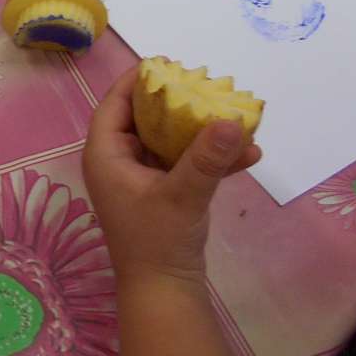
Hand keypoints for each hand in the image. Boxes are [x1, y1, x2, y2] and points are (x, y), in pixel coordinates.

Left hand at [83, 67, 261, 285]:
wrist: (165, 292)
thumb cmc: (157, 240)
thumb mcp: (183, 195)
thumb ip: (206, 158)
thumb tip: (230, 120)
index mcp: (105, 156)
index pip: (113, 106)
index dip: (134, 82)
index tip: (162, 63)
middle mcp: (119, 162)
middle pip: (143, 119)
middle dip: (175, 102)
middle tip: (203, 82)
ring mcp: (141, 178)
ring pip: (169, 141)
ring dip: (200, 131)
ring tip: (234, 114)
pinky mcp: (164, 193)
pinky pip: (185, 164)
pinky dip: (211, 159)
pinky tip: (250, 153)